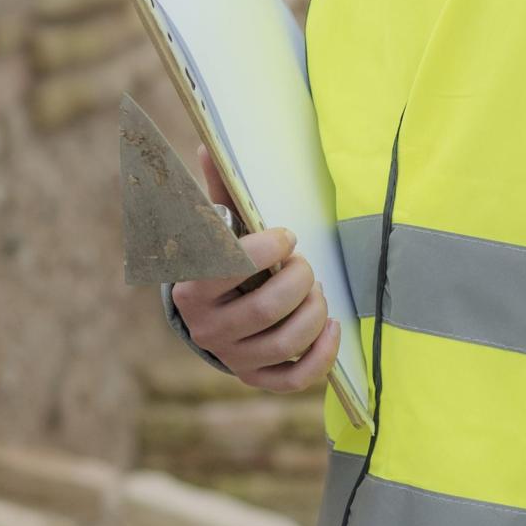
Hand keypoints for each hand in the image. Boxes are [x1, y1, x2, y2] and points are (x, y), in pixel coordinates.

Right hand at [170, 143, 341, 392]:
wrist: (208, 315)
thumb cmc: (221, 261)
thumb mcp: (214, 227)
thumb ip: (217, 191)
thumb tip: (209, 146)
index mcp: (192, 288)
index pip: (229, 269)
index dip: (266, 250)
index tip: (286, 235)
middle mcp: (208, 329)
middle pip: (265, 308)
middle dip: (298, 279)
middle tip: (304, 263)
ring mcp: (234, 358)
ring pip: (285, 342)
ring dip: (314, 312)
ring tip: (316, 291)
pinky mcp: (257, 378)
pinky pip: (295, 379)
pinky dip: (322, 355)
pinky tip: (333, 327)